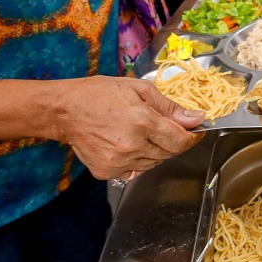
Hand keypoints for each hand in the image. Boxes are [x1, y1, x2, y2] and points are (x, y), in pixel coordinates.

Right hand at [57, 76, 205, 179]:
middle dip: (173, 140)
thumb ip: (169, 107)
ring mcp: (118, 162)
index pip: (180, 140)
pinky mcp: (107, 172)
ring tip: (141, 132)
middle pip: (169, 153)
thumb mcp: (139, 89)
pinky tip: (128, 144)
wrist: (65, 111)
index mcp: (141, 122)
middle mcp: (131, 146)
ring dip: (156, 150)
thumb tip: (196, 119)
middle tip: (164, 126)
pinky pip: (135, 171)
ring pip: (153, 163)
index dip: (192, 136)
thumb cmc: (100, 94)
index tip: (196, 130)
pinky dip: (138, 160)